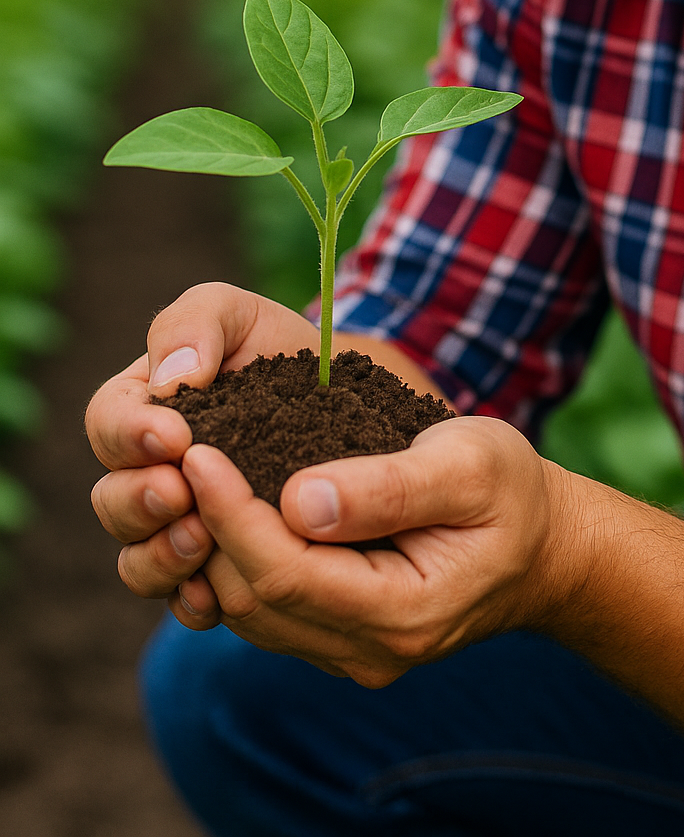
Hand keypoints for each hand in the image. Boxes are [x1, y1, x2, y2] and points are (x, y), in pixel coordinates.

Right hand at [87, 282, 321, 604]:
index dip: (131, 434)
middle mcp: (145, 476)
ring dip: (161, 555)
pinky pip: (186, 602)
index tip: (173, 434)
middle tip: (178, 491)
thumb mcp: (237, 314)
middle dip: (140, 500)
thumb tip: (172, 380)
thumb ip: (192, 326)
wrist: (340, 398)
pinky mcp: (215, 571)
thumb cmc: (275, 347)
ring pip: (139, 562)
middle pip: (113, 502)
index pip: (107, 424)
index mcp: (138, 410)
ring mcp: (176, 529)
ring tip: (200, 536)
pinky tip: (216, 594)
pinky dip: (194, 602)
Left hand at [167, 415, 580, 685]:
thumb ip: (388, 486)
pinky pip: (266, 610)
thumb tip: (297, 500)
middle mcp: (371, 649)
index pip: (284, 572)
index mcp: (405, 610)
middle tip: (179, 452)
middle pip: (254, 598)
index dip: (231, 513)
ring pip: (248, 612)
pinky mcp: (340, 639)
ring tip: (196, 473)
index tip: (199, 450)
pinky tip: (230, 505)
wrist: (544, 548)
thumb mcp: (469, 464)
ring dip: (215, 545)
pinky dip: (238, 558)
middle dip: (210, 526)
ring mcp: (352, 653)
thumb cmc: (511, 492)